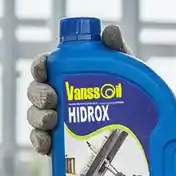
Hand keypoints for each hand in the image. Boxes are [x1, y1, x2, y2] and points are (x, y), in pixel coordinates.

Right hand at [26, 22, 130, 154]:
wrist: (140, 126)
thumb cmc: (127, 91)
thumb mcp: (124, 69)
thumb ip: (116, 49)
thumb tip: (110, 30)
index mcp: (66, 74)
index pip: (44, 66)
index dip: (39, 66)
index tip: (43, 70)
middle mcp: (56, 96)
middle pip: (35, 91)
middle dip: (38, 94)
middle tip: (51, 99)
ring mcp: (55, 120)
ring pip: (35, 116)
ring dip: (38, 117)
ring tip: (51, 120)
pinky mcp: (58, 143)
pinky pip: (40, 142)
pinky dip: (39, 142)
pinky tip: (46, 145)